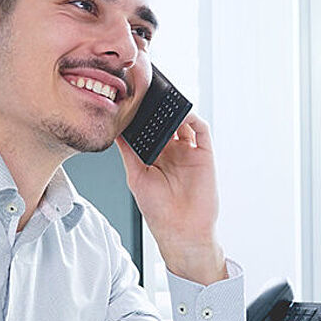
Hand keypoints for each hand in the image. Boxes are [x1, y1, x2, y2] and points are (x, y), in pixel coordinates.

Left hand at [117, 113, 224, 284]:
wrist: (181, 231)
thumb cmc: (158, 210)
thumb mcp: (136, 176)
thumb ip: (128, 151)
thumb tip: (115, 129)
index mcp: (154, 155)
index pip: (148, 127)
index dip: (142, 114)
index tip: (131, 97)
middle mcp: (172, 150)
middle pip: (165, 120)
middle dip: (158, 106)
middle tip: (147, 90)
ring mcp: (189, 151)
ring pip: (183, 121)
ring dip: (174, 109)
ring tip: (163, 99)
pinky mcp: (204, 154)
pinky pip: (201, 130)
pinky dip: (192, 117)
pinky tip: (181, 113)